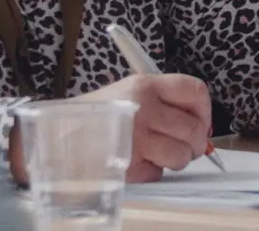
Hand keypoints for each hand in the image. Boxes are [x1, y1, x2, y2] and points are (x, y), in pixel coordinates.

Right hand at [76, 74, 214, 182]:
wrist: (53, 138)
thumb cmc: (92, 117)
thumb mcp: (126, 93)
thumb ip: (162, 103)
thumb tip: (200, 125)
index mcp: (145, 85)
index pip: (195, 91)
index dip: (205, 111)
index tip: (201, 124)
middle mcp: (144, 108)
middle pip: (194, 128)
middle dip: (194, 144)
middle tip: (184, 148)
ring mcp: (137, 138)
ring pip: (181, 155)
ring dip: (173, 161)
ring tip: (154, 155)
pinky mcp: (128, 165)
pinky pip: (158, 174)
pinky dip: (150, 173)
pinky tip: (133, 162)